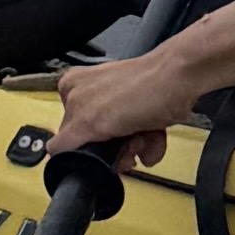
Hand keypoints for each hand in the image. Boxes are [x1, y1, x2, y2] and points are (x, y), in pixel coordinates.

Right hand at [40, 42, 195, 178]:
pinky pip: (140, 140)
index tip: (101, 155)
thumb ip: (67, 138)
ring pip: (121, 144)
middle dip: (116, 151)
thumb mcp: (92, 120)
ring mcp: (118, 103)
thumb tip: (52, 152)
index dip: (87, 149)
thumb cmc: (143, 87)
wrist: (182, 80)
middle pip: (97, 142)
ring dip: (136, 148)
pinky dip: (150, 143)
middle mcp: (92, 94)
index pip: (68, 135)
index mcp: (71, 89)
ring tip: (145, 138)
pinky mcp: (141, 110)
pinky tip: (154, 136)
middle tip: (127, 147)